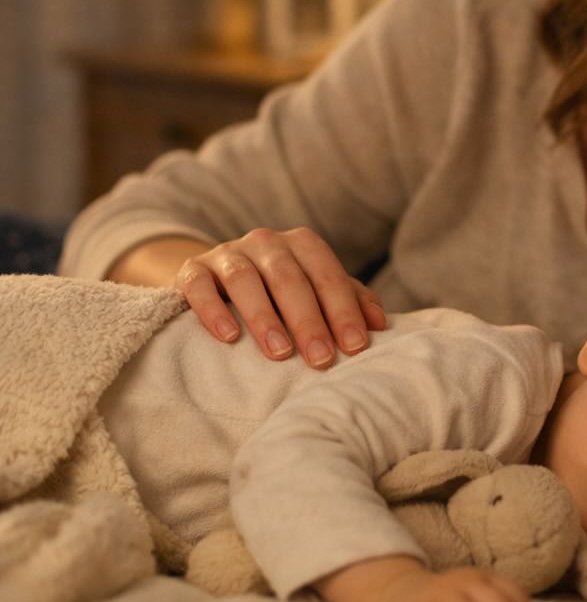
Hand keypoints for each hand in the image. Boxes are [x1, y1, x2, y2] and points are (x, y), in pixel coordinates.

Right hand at [173, 227, 386, 368]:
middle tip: (321, 359)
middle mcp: (266, 242)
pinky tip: (228, 338)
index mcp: (302, 244)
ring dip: (265, 317)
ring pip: (246, 279)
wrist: (217, 279)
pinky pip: (199, 285)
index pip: (327, 274)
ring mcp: (227, 253)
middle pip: (289, 277)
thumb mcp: (316, 290)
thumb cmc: (280, 291)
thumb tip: (379, 324)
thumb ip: (349, 300)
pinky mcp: (192, 270)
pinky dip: (213, 310)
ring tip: (280, 353)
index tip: (355, 347)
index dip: (343, 310)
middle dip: (309, 320)